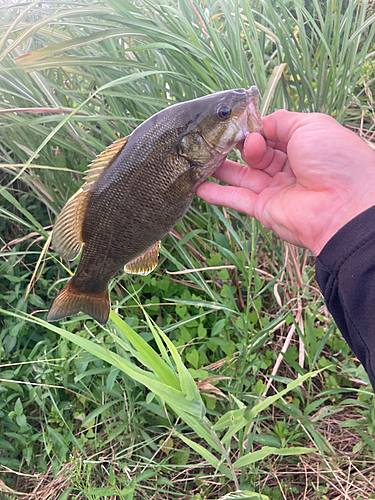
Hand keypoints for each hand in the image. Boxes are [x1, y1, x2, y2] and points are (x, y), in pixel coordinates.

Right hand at [196, 110, 374, 254]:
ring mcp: (275, 190)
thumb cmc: (334, 160)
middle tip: (228, 139)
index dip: (254, 128)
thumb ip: (280, 121)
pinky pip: (236, 199)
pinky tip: (198, 185)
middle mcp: (289, 168)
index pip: (271, 134)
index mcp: (303, 146)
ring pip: (242, 176)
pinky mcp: (264, 210)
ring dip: (221, 167)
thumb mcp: (310, 125)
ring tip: (200, 156)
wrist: (344, 205)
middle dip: (240, 144)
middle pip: (255, 154)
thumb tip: (257, 124)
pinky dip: (217, 193)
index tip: (239, 123)